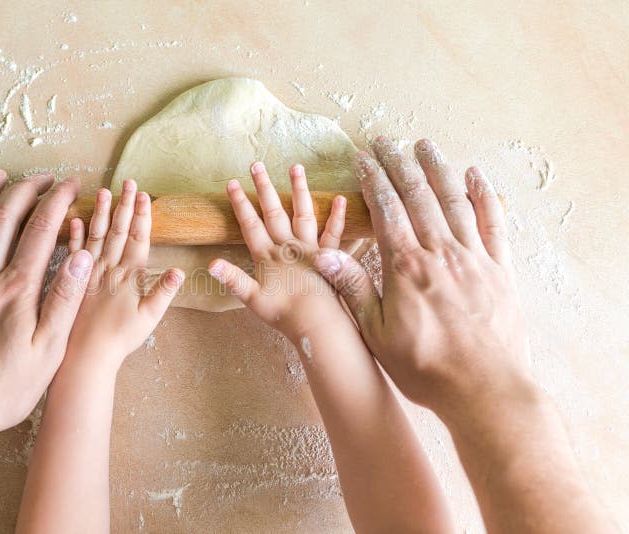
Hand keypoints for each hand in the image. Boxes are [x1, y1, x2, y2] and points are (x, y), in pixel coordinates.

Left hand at [0, 170, 93, 440]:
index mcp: (17, 289)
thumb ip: (64, 300)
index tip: (72, 186)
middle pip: (4, 218)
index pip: (40, 230)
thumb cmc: (3, 388)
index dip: (58, 202)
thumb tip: (82, 256)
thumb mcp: (47, 351)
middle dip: (26, 190)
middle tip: (45, 177)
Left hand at [63, 179, 183, 370]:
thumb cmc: (118, 342)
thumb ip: (162, 293)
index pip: (136, 238)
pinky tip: (74, 219)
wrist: (82, 358)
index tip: (144, 194)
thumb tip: (179, 271)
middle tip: (129, 182)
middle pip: (116, 230)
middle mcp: (106, 269)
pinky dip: (73, 234)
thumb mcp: (148, 321)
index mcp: (127, 276)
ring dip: (100, 212)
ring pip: (94, 235)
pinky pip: (71, 252)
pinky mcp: (71, 281)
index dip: (141, 215)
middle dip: (124, 205)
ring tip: (104, 191)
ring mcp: (86, 273)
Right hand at [207, 162, 348, 343]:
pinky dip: (337, 216)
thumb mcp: (252, 299)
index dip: (240, 203)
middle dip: (263, 187)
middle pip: (273, 211)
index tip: (232, 182)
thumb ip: (233, 278)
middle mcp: (288, 246)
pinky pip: (334, 233)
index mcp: (268, 255)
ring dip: (298, 189)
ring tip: (296, 167)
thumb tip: (210, 264)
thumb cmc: (284, 314)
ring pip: (303, 212)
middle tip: (256, 164)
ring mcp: (310, 249)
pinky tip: (340, 198)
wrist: (316, 322)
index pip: (251, 224)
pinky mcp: (330, 257)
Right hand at [313, 137, 533, 417]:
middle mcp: (440, 252)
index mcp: (406, 266)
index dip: (373, 179)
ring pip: (454, 200)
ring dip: (438, 168)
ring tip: (424, 144)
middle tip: (386, 140)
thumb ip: (352, 288)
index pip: (387, 209)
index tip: (363, 157)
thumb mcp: (376, 332)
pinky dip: (484, 196)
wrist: (484, 389)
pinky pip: (493, 223)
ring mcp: (474, 258)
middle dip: (399, 163)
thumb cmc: (425, 367)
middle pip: (418, 195)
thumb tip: (322, 254)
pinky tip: (475, 176)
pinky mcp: (499, 270)